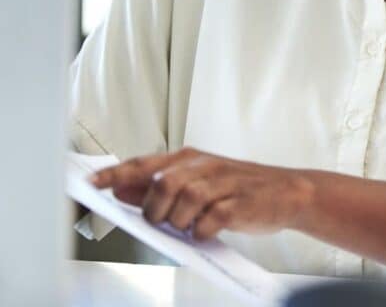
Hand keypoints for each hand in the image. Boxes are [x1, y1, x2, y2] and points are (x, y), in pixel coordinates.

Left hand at [90, 147, 314, 240]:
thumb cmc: (240, 188)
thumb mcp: (200, 179)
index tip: (91, 183)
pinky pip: (208, 221)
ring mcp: (224, 184)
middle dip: (155, 209)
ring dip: (179, 222)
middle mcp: (206, 166)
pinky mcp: (239, 205)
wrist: (289, 192)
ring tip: (189, 226)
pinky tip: (207, 231)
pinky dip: (202, 232)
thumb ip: (161, 184)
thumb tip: (120, 189)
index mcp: (191, 158)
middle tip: (163, 221)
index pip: (145, 163)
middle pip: (162, 184)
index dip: (115, 174)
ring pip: (183, 202)